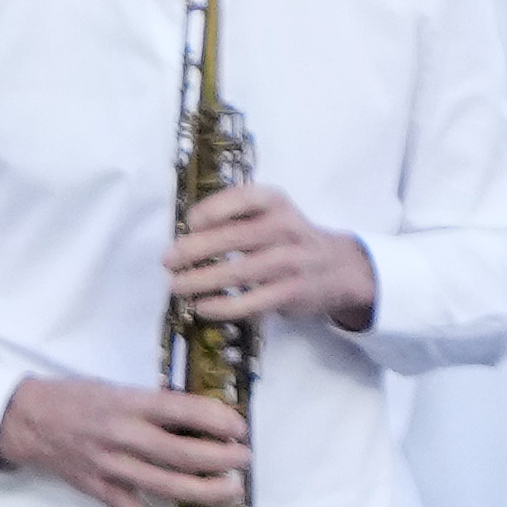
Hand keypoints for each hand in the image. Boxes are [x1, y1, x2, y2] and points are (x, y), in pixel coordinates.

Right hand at [0, 371, 248, 506]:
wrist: (27, 420)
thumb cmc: (77, 399)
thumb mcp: (118, 388)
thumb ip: (155, 404)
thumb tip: (202, 417)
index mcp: (129, 403)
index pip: (184, 411)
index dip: (218, 420)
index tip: (240, 428)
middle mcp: (122, 436)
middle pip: (183, 453)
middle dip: (222, 459)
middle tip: (244, 460)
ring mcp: (111, 467)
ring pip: (167, 486)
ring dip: (206, 491)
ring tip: (232, 491)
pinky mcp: (100, 490)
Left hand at [165, 184, 377, 334]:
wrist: (338, 268)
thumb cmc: (288, 239)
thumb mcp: (271, 214)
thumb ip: (236, 217)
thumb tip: (184, 234)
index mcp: (275, 203)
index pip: (242, 199)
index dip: (211, 209)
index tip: (189, 222)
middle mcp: (284, 229)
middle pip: (233, 238)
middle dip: (194, 250)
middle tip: (168, 260)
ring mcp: (289, 262)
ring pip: (238, 272)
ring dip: (200, 280)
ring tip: (176, 286)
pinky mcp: (289, 293)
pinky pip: (250, 302)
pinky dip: (221, 306)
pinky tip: (201, 306)